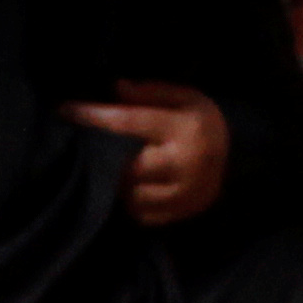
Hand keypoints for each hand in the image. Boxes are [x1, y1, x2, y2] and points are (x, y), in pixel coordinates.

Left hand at [64, 81, 230, 225]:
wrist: (237, 153)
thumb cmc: (201, 119)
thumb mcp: (184, 95)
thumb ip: (150, 91)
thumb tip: (115, 88)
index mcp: (187, 130)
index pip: (130, 123)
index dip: (94, 117)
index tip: (65, 109)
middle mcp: (187, 165)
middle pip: (128, 167)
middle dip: (103, 155)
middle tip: (85, 143)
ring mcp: (186, 195)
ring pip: (132, 195)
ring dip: (115, 181)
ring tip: (107, 164)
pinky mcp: (182, 213)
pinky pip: (143, 214)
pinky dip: (129, 201)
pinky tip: (127, 185)